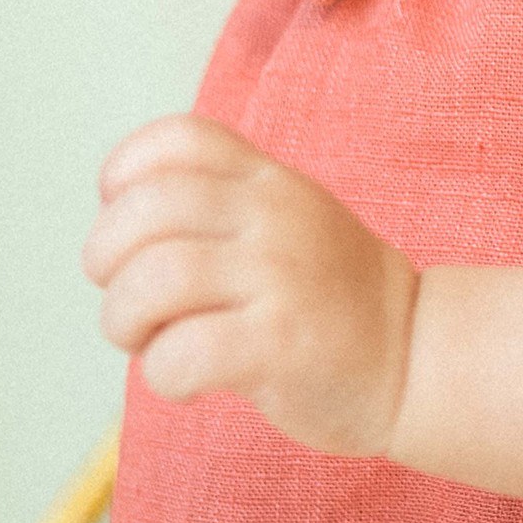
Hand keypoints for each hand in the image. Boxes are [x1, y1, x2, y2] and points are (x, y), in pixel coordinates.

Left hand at [83, 115, 419, 456]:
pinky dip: (162, 374)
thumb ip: (217, 206)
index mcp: (267, 181)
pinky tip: (186, 383)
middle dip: (105, 259)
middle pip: (146, 209)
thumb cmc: (332, 299)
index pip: (178, 139)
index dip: (125, 175)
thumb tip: (116, 232)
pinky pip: (183, 352)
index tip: (124, 220)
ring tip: (148, 343)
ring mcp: (279, 276)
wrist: (417, 357)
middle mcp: (273, 215)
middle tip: (126, 300)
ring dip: (124, 320)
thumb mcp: (287, 219)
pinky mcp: (281, 344)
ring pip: (154, 279)